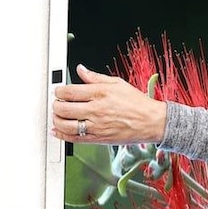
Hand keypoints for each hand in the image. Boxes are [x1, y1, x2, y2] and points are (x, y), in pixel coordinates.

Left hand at [51, 64, 166, 144]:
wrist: (151, 121)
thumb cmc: (137, 103)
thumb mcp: (117, 83)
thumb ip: (95, 77)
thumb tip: (81, 70)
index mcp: (100, 93)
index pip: (69, 92)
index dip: (59, 91)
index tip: (59, 92)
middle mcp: (96, 110)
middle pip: (63, 108)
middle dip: (56, 105)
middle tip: (58, 103)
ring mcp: (96, 126)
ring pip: (66, 125)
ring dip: (57, 120)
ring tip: (58, 116)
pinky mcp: (98, 139)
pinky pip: (75, 139)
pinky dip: (62, 135)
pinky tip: (58, 131)